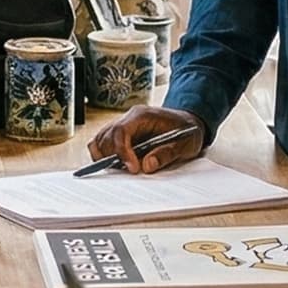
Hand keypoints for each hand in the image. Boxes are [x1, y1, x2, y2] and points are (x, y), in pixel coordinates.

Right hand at [85, 104, 204, 174]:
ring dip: (105, 157)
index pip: (121, 131)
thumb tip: (146, 166)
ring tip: (122, 169)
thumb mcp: (185, 144)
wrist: (188, 124)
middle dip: (112, 157)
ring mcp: (123, 126)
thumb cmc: (187, 131)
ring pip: (100, 140)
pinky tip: (118, 166)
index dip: (122, 151)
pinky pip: (103, 144)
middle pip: (106, 136)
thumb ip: (166, 154)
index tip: (132, 168)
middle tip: (129, 172)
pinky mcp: (121, 136)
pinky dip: (104, 156)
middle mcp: (129, 119)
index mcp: (142, 116)